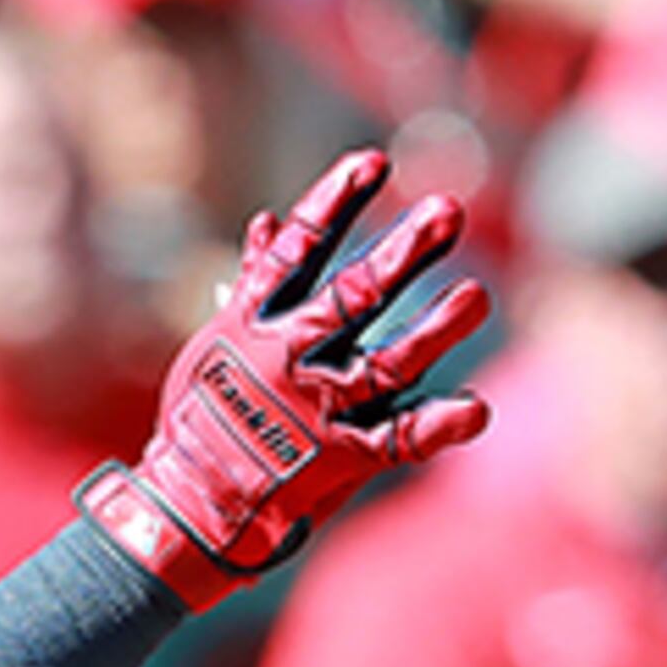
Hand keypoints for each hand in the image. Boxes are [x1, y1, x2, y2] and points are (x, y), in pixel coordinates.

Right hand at [77, 147, 489, 611]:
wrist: (189, 505)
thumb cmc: (203, 416)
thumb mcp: (216, 341)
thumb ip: (255, 283)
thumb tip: (269, 220)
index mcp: (253, 323)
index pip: (299, 250)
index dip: (336, 202)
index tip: (374, 161)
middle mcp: (288, 358)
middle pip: (353, 296)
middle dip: (402, 252)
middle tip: (449, 211)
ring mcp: (318, 409)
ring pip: (387, 362)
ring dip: (435, 328)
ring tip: (476, 293)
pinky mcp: (341, 459)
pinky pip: (398, 440)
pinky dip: (437, 425)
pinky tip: (476, 408)